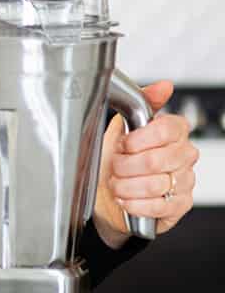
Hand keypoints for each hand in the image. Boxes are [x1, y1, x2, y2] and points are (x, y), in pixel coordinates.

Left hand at [93, 80, 197, 248]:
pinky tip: (125, 198)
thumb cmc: (115, 158)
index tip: (123, 144)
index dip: (139, 139)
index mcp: (174, 132)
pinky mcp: (180, 205)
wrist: (107, 193)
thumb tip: (164, 86)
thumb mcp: (120, 126)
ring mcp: (185, 181)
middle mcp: (184, 155)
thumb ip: (142, 102)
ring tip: (118, 183)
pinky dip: (133, 203)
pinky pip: (157, 206)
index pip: (168, 129)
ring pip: (155, 184)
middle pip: (157, 160)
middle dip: (125, 166)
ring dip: (126, 186)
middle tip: (115, 166)